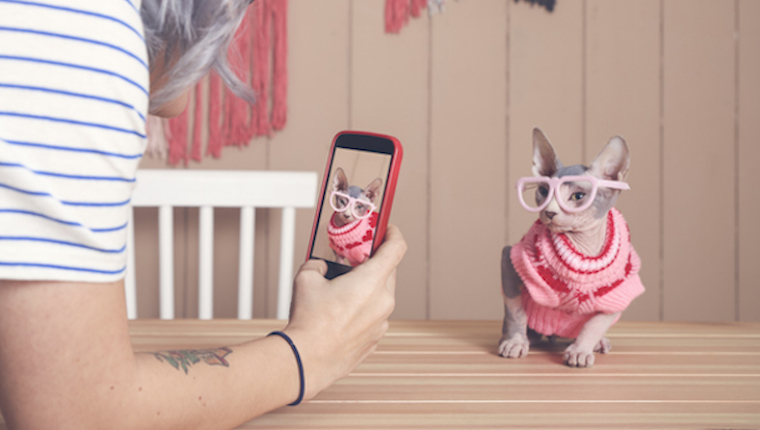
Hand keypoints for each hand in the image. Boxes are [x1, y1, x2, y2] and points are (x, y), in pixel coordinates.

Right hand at [283, 225, 406, 398]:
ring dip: (366, 290)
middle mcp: (383, 302)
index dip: (393, 234)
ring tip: (342, 294)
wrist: (305, 360)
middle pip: (388, 272)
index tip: (387, 230)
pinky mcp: (375, 340)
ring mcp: (382, 323)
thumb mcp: (306, 279)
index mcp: (371, 281)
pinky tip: (341, 316)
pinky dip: (363, 312)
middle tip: (354, 262)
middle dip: (372, 264)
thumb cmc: (309, 322)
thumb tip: (321, 266)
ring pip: (381, 296)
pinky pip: (374, 317)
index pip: (396, 248)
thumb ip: (318, 264)